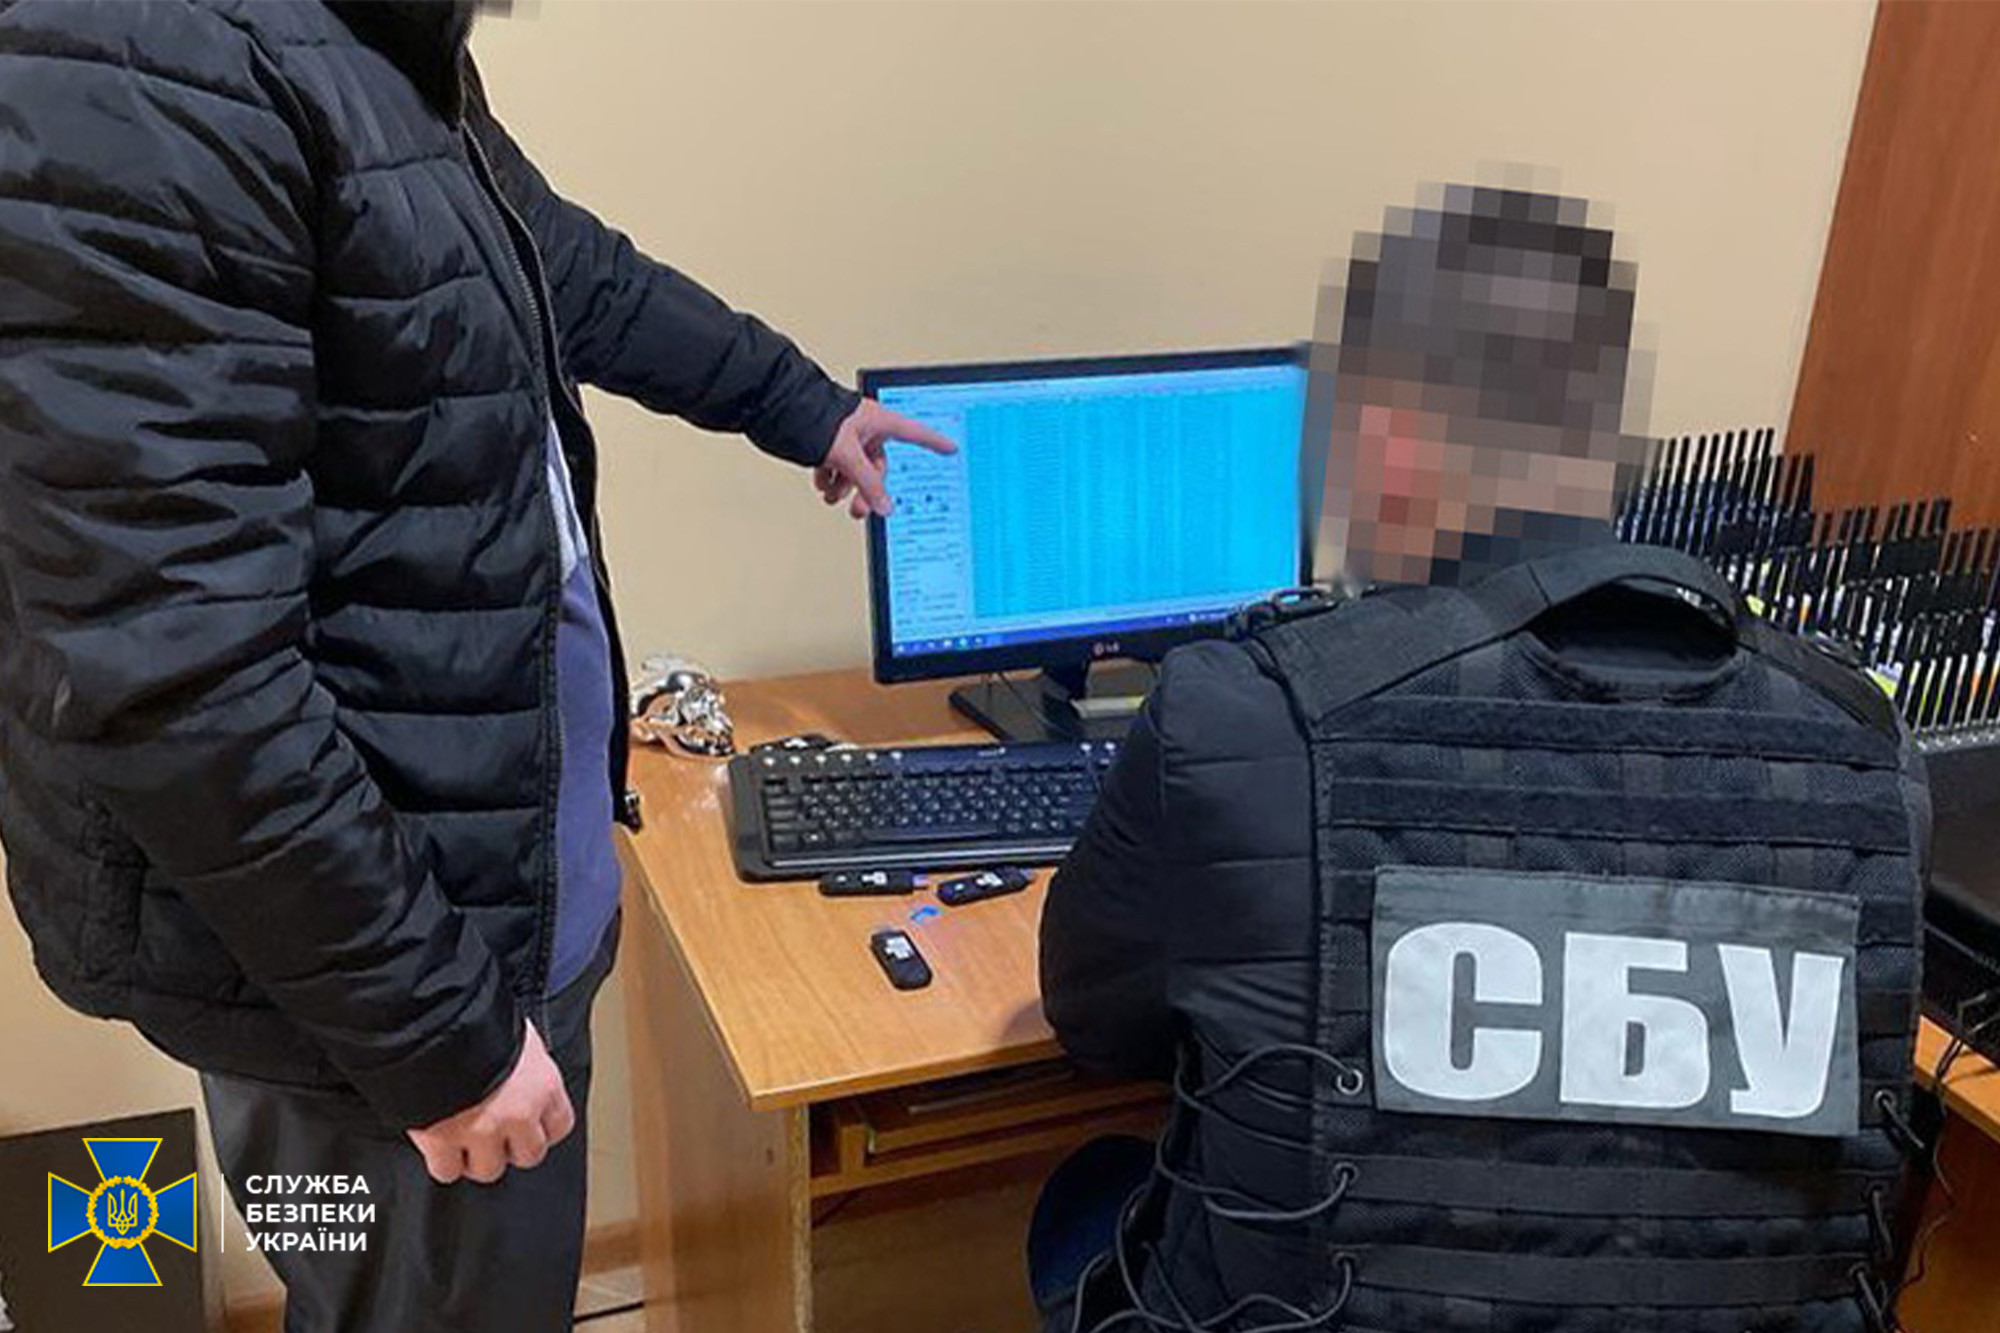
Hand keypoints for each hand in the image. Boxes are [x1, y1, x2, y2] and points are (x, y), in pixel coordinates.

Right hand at [406, 1024, 574, 1184]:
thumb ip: (523, 1062)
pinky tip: (439, 1146)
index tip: (532, 1124)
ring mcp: (481, 1132)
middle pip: (529, 1155)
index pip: (560, 1125)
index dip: (542, 1127)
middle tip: (496, 1132)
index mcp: (543, 1085)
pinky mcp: (442, 1142)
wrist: (433, 1021)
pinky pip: (447, 1171)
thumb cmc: (476, 1016)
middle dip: (512, 1146)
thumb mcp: (516, 1034)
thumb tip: (521, 1069)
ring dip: (478, 1157)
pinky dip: (442, 1161)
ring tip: (466, 1138)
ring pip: (489, 1169)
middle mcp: (518, 1114)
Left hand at [814, 400, 956, 518]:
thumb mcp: (848, 456)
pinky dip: (830, 477)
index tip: (950, 447)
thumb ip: (867, 484)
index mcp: (878, 420)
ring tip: (832, 496)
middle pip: (878, 465)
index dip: (934, 442)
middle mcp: (865, 427)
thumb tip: (883, 506)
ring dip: (845, 486)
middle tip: (858, 509)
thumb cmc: (814, 416)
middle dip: (866, 489)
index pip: (915, 433)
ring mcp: (847, 434)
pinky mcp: (828, 440)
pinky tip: (822, 484)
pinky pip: (837, 464)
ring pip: (855, 468)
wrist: (781, 406)